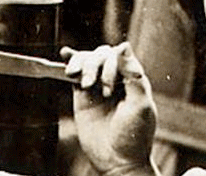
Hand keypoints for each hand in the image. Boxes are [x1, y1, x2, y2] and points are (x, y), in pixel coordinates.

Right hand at [63, 43, 155, 175]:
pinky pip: (75, 74)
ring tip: (85, 84)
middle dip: (99, 67)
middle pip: (102, 55)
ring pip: (87, 61)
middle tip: (103, 91)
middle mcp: (115, 79)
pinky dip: (70, 63)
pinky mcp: (82, 96)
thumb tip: (124, 45)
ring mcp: (98, 86)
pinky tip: (65, 55)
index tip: (110, 82)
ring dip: (84, 66)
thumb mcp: (140, 104)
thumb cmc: (134, 136)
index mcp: (133, 79)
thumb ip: (132, 74)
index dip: (113, 63)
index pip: (120, 55)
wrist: (116, 160)